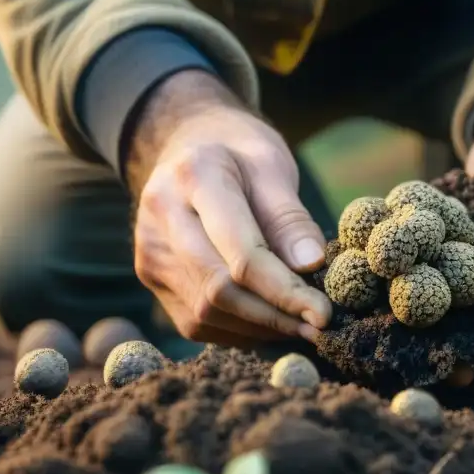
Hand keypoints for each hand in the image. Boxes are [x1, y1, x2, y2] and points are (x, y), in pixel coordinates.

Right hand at [126, 70, 331, 347]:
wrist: (186, 144)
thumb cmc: (238, 152)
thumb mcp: (272, 165)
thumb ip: (290, 217)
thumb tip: (311, 266)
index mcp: (194, 176)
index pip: (241, 254)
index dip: (285, 291)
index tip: (324, 313)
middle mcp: (161, 215)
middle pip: (219, 290)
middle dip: (275, 317)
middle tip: (320, 328)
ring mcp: (150, 250)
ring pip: (205, 312)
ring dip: (259, 328)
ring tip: (301, 325)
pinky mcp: (151, 275)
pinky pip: (195, 320)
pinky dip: (237, 329)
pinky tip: (269, 320)